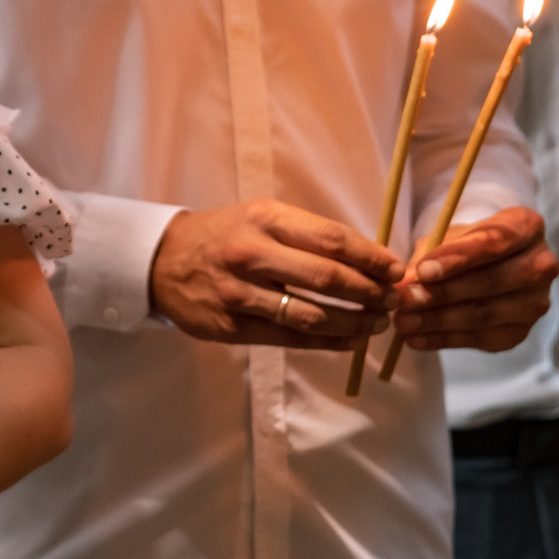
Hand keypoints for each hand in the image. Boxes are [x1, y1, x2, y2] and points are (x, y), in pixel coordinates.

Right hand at [148, 200, 400, 347]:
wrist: (162, 262)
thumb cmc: (224, 236)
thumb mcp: (260, 217)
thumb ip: (306, 235)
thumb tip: (367, 259)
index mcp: (266, 219)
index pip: (332, 240)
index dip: (371, 258)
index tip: (396, 270)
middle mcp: (253, 253)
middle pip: (326, 277)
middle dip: (369, 292)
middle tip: (392, 301)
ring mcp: (240, 293)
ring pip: (311, 314)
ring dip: (353, 322)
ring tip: (376, 324)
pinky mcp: (232, 326)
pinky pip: (290, 337)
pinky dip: (327, 342)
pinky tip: (349, 341)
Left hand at [389, 207, 558, 352]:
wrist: (494, 265)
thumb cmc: (470, 243)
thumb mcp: (450, 235)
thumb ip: (431, 253)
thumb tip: (408, 282)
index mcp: (527, 226)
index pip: (494, 243)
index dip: (457, 258)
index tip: (422, 271)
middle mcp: (541, 264)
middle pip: (489, 282)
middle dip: (441, 293)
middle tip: (404, 300)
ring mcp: (535, 302)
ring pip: (483, 314)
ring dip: (437, 320)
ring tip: (403, 321)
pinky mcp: (520, 331)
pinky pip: (478, 338)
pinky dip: (443, 340)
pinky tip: (416, 338)